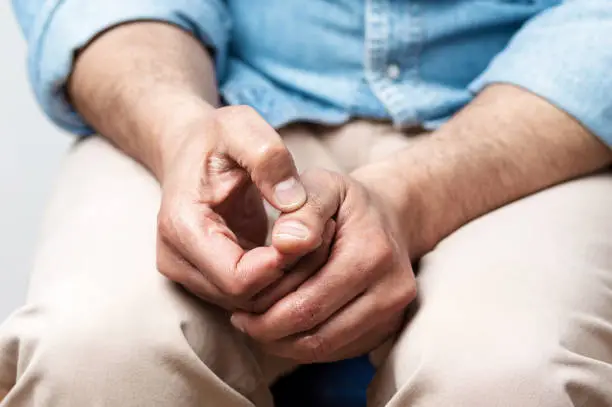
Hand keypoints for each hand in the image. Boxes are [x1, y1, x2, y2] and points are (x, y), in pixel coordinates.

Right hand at [66, 23, 332, 310]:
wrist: (188, 150)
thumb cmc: (216, 138)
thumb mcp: (242, 128)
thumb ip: (268, 158)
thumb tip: (293, 203)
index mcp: (182, 227)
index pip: (237, 279)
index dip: (281, 266)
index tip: (314, 231)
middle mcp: (177, 260)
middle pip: (245, 298)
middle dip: (289, 275)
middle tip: (324, 235)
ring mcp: (188, 274)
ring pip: (250, 304)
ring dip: (287, 280)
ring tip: (313, 238)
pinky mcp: (205, 278)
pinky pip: (249, 297)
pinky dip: (277, 280)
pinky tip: (296, 247)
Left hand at [230, 169, 416, 361]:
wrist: (388, 216)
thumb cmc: (344, 202)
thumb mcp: (322, 186)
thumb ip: (303, 211)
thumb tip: (284, 245)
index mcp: (372, 254)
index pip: (307, 304)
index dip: (265, 313)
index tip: (237, 306)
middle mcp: (391, 290)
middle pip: (316, 334)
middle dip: (270, 333)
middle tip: (241, 321)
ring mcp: (393, 314)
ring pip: (326, 348)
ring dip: (285, 344)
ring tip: (257, 326)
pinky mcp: (388, 328)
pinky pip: (339, 351)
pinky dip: (306, 344)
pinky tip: (285, 326)